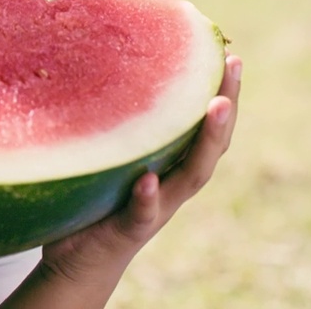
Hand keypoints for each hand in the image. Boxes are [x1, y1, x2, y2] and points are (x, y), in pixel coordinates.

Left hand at [39, 52, 242, 289]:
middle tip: (233, 65)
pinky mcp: (129, 230)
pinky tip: (147, 179)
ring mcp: (156, 206)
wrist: (76, 259)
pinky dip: (147, 196)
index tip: (229, 52)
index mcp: (168, 161)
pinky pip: (142, 213)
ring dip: (205, 141)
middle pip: (211, 143)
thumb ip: (109, 119)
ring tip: (215, 107)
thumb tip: (91, 53)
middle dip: (226, 105)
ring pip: (191, 175)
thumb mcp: (104, 151)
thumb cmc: (91, 196)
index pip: (202, 123)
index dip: (221, 90)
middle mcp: (171, 182)